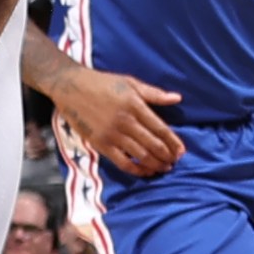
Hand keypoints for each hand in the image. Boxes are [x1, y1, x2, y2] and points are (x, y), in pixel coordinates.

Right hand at [51, 67, 184, 176]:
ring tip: (164, 168)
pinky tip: (145, 171)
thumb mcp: (130, 83)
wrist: (71, 87)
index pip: (160, 129)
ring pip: (140, 156)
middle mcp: (126, 122)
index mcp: (135, 105)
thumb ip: (154, 93)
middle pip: (153, 145)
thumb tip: (177, 98)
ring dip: (155, 165)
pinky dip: (136, 170)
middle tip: (174, 162)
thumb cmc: (103, 83)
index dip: (173, 142)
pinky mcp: (101, 145)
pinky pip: (123, 163)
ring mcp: (113, 135)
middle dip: (167, 156)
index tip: (181, 151)